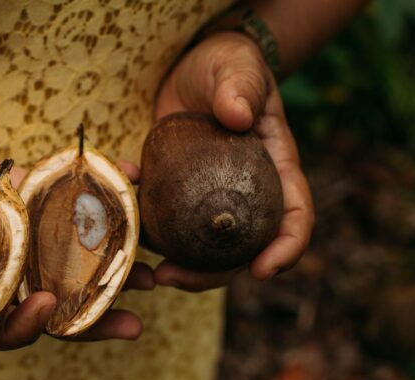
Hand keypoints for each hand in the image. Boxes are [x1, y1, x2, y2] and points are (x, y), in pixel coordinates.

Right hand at [0, 112, 145, 349]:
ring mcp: (9, 236)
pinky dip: (99, 196)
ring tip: (153, 270)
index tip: (44, 309)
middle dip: (85, 314)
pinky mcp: (21, 198)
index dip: (18, 326)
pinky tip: (135, 183)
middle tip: (132, 317)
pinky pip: (61, 204)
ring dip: (107, 267)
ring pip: (62, 260)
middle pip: (39, 303)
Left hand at [152, 31, 314, 290]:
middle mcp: (247, 196)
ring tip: (146, 272)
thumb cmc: (227, 66)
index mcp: (276, 171)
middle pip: (240, 249)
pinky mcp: (178, 196)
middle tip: (171, 277)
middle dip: (210, 275)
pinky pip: (164, 221)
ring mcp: (210, 201)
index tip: (263, 270)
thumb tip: (236, 116)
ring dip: (175, 266)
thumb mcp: (238, 68)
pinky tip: (121, 212)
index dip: (285, 248)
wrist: (194, 69)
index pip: (293, 216)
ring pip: (200, 249)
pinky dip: (144, 226)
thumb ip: (240, 87)